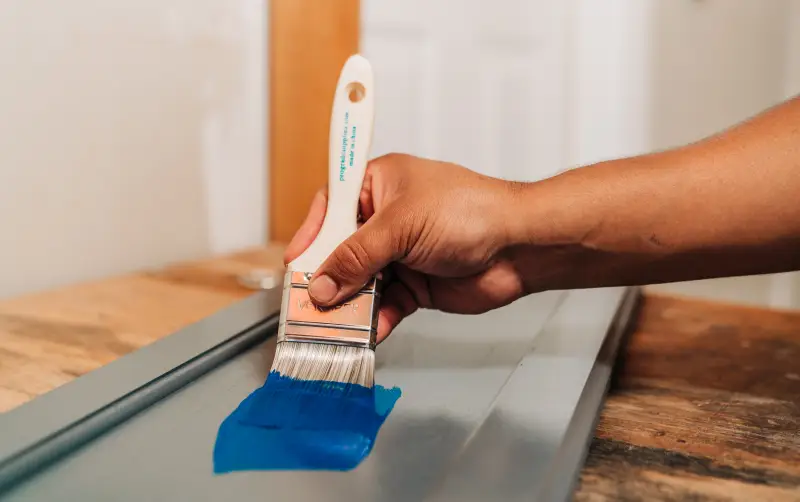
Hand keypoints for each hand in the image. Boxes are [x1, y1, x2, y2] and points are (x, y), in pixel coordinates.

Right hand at [283, 154, 536, 342]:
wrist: (519, 246)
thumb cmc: (468, 211)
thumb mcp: (401, 226)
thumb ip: (358, 257)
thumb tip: (322, 285)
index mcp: (378, 186)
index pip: (330, 209)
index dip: (311, 237)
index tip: (295, 265)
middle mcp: (385, 220)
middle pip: (341, 252)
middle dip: (327, 280)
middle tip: (308, 305)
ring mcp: (400, 254)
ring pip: (361, 283)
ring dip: (350, 306)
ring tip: (334, 326)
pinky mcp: (416, 284)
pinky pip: (386, 305)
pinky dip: (376, 320)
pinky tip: (368, 332)